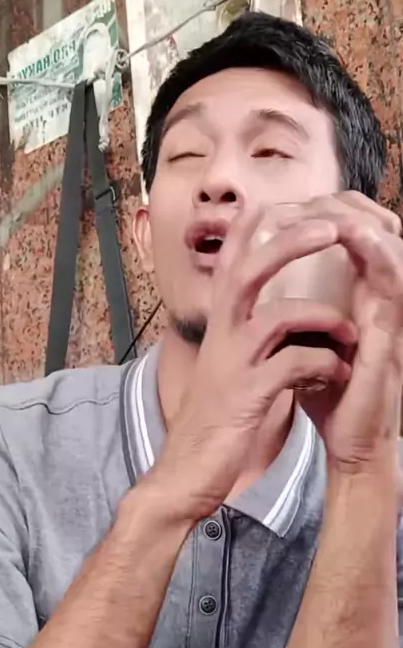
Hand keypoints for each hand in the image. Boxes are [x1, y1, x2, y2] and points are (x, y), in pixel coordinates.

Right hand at [147, 208, 355, 522]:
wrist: (187, 471)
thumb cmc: (215, 417)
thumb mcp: (226, 366)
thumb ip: (248, 337)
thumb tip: (281, 315)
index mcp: (219, 326)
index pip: (228, 264)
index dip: (247, 230)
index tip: (271, 201)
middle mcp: (221, 335)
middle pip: (248, 270)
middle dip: (289, 242)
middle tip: (330, 228)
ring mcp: (232, 363)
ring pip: (276, 315)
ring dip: (324, 316)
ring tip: (351, 330)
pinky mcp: (247, 395)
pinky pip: (293, 365)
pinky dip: (324, 364)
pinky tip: (338, 373)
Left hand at [287, 192, 402, 475]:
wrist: (353, 446)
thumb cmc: (331, 395)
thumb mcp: (307, 341)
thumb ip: (294, 312)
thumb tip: (257, 287)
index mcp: (359, 296)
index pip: (355, 235)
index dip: (327, 211)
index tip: (286, 205)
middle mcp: (379, 298)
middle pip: (376, 227)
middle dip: (340, 206)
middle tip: (302, 201)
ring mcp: (390, 313)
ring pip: (389, 243)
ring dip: (356, 219)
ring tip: (321, 207)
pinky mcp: (392, 333)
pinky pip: (394, 281)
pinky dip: (377, 250)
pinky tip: (351, 234)